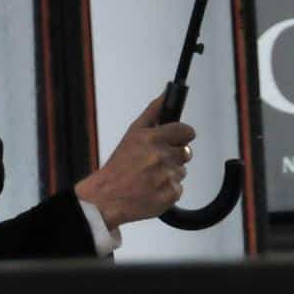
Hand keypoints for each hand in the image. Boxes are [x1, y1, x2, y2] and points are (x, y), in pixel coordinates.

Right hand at [74, 94, 195, 228]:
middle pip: (186, 152)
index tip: (177, 139)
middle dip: (174, 155)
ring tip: (151, 177)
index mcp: (153, 138)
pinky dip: (168, 189)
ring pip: (181, 170)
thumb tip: (165, 95)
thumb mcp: (133, 133)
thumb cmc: (118, 167)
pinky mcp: (171, 193)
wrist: (107, 198)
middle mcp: (161, 156)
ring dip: (170, 173)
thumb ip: (153, 112)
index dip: (182, 136)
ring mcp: (167, 176)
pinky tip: (153, 189)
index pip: (186, 131)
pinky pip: (178, 188)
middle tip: (156, 162)